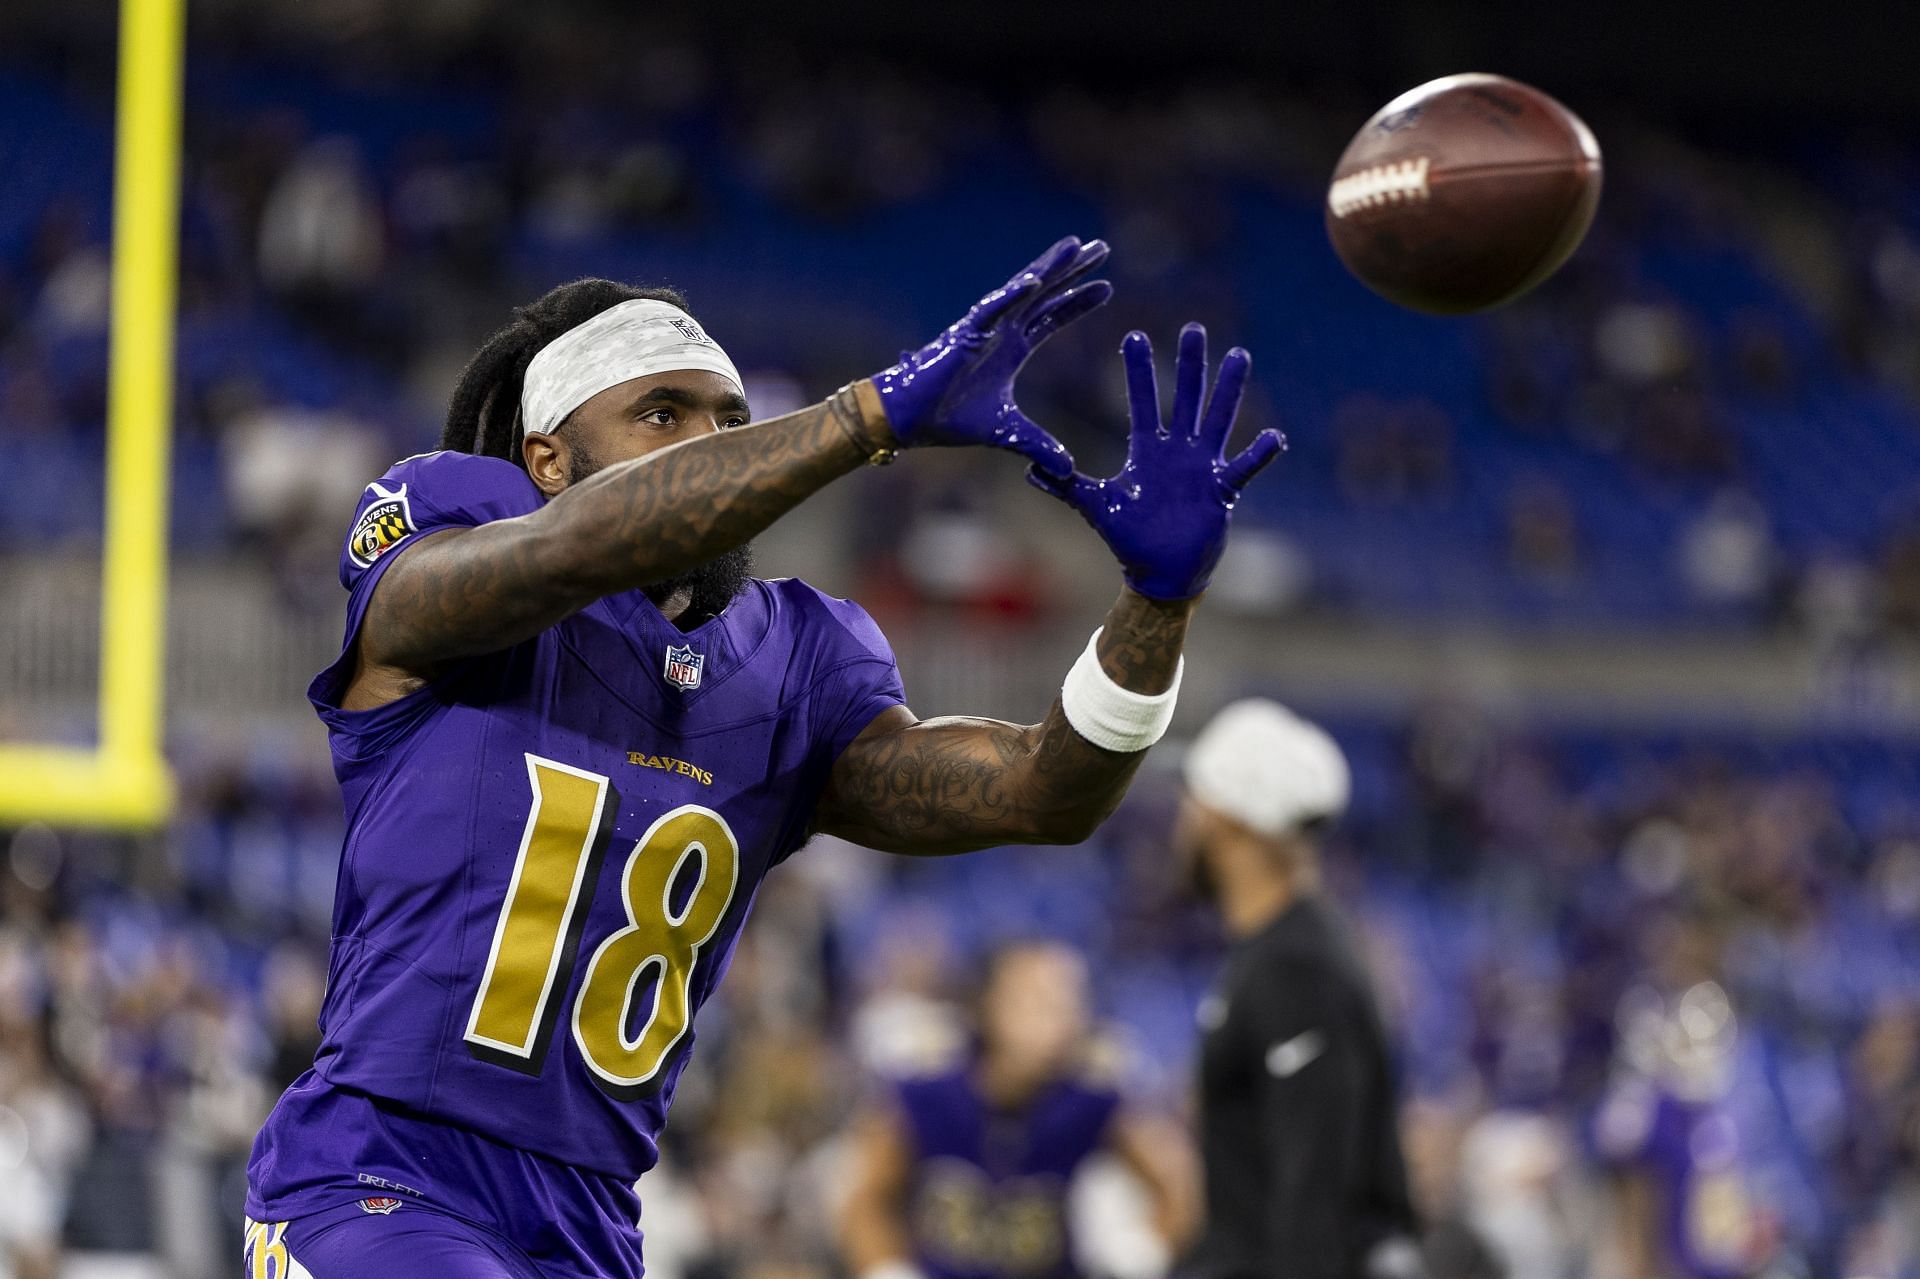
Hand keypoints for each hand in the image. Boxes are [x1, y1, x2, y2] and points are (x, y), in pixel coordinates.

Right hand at [870, 236, 1111, 477]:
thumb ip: (1038, 445)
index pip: (1052, 318)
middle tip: (1101, 247)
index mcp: (1012, 349)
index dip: (1078, 302)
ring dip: (1048, 268)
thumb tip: (1067, 468)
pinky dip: (1011, 296)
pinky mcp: (962, 336)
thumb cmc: (951, 418)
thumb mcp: (1007, 434)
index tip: (1107, 286)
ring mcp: (983, 329)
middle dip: (1073, 271)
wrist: (910, 419)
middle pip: (1045, 293)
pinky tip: (1033, 280)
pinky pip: (990, 311)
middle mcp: (1002, 331)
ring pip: (1022, 290)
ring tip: (1075, 245)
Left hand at [1026, 324, 1284, 600]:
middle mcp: (1177, 451)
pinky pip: (1243, 468)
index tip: (1134, 335)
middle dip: (1189, 364)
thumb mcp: (1096, 507)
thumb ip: (1066, 486)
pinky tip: (1274, 437)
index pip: (1142, 402)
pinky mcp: (1223, 491)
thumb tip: (1029, 469)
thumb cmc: (1129, 539)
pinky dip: (1258, 454)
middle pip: (1185, 398)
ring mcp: (1203, 467)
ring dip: (1228, 391)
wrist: (1159, 573)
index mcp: (1147, 450)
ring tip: (1239, 355)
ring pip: (1218, 419)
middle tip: (1194, 328)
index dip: (1138, 371)